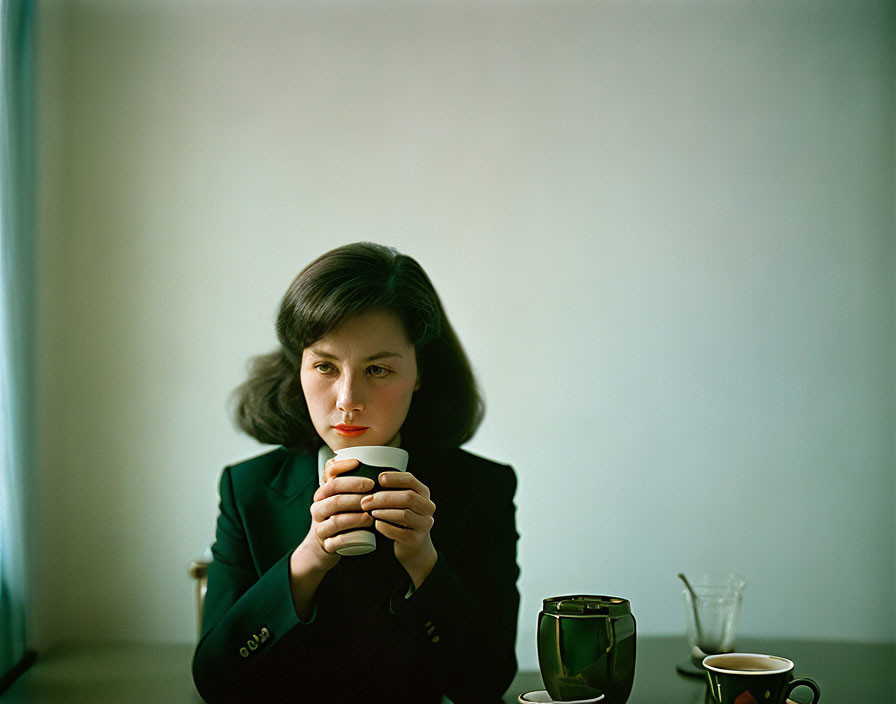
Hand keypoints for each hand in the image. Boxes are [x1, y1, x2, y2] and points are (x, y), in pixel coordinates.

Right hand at [292, 457, 374, 573]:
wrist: (323, 546)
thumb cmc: (339, 516)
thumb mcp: (339, 496)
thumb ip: (348, 479)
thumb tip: (369, 458)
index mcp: (323, 493)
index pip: (328, 475)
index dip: (343, 467)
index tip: (359, 463)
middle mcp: (319, 508)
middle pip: (335, 496)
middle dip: (354, 490)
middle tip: (372, 487)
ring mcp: (321, 527)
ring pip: (336, 520)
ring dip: (355, 516)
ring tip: (371, 514)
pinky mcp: (327, 545)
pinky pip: (337, 541)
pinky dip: (351, 537)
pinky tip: (364, 534)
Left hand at [360, 471, 436, 587]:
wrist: (412, 546)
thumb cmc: (400, 518)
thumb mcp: (400, 501)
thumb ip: (391, 489)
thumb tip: (366, 477)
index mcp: (423, 493)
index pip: (411, 480)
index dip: (395, 478)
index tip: (379, 478)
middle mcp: (427, 507)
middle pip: (408, 497)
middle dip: (384, 498)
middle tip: (365, 500)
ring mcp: (423, 524)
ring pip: (404, 515)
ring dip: (384, 512)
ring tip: (369, 511)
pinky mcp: (415, 540)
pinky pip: (399, 532)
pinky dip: (385, 527)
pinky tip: (376, 524)